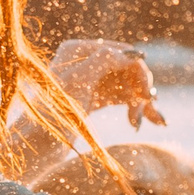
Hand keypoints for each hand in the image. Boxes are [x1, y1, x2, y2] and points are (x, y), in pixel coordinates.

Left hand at [49, 39, 167, 128]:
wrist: (37, 145)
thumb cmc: (53, 113)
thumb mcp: (78, 82)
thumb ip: (103, 61)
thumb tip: (130, 52)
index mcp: (77, 49)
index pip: (121, 53)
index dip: (139, 72)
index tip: (148, 97)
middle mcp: (85, 60)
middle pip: (128, 68)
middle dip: (141, 89)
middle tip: (150, 112)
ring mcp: (91, 78)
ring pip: (128, 83)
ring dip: (143, 100)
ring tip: (156, 121)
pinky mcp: (94, 96)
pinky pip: (122, 96)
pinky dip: (137, 106)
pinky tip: (152, 120)